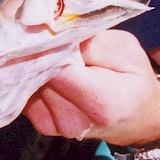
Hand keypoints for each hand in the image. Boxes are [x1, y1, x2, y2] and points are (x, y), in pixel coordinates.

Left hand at [25, 30, 159, 146]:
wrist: (133, 117)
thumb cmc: (132, 80)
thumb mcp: (124, 50)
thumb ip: (90, 42)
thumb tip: (55, 34)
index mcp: (102, 103)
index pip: (58, 70)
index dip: (48, 49)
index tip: (44, 33)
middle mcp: (75, 120)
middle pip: (40, 78)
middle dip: (38, 57)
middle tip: (45, 41)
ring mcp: (57, 126)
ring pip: (29, 86)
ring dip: (33, 69)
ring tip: (51, 60)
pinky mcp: (44, 126)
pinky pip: (27, 96)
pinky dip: (32, 83)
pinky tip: (48, 75)